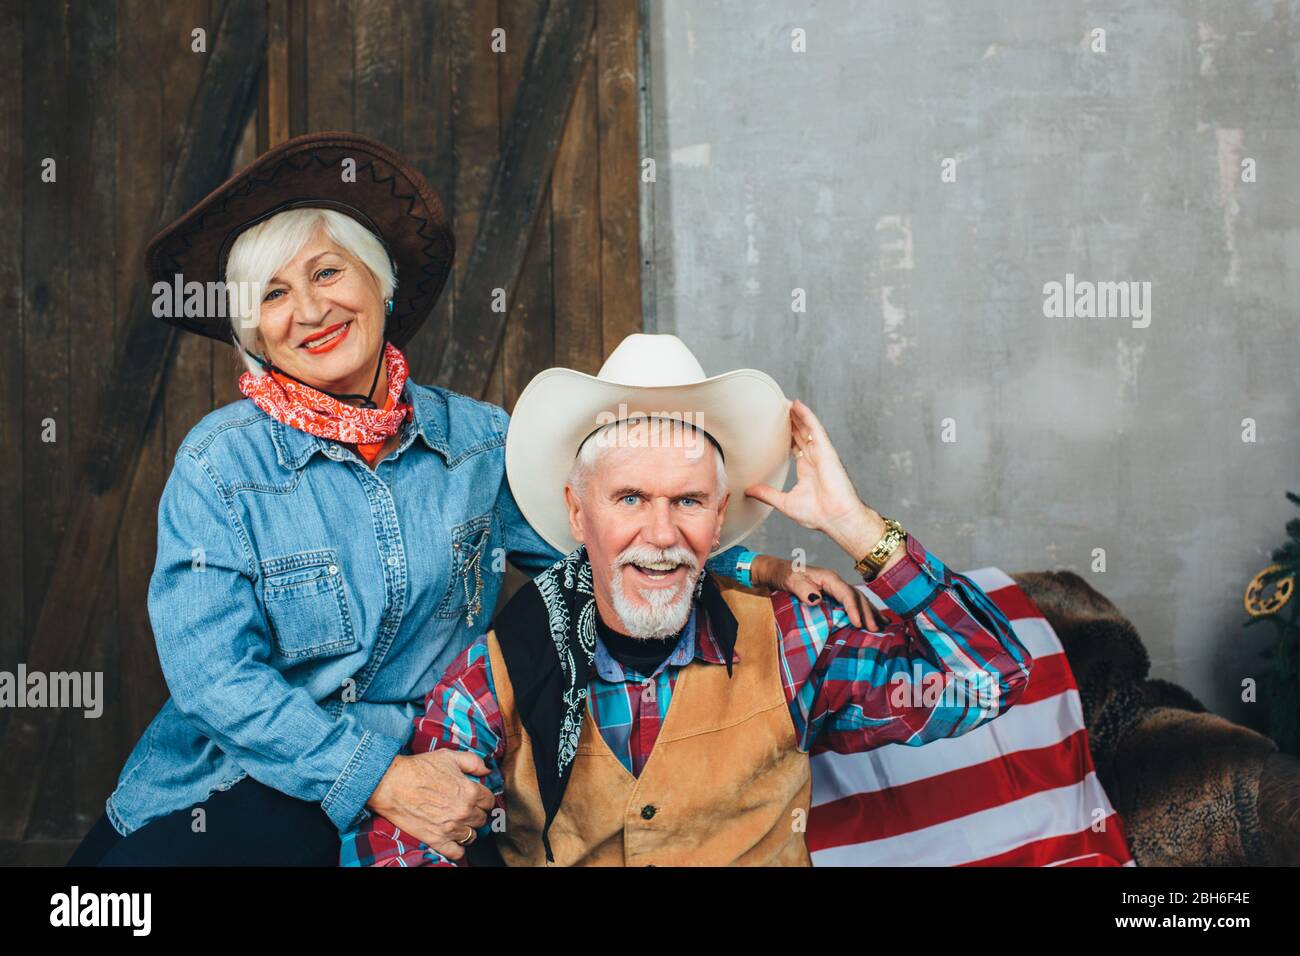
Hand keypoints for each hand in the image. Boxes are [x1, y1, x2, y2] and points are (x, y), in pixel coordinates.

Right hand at [366, 750, 495, 861]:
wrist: (392, 784)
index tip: (476, 798)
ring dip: (467, 830)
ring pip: (472, 836)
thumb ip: (472, 762)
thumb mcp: (449, 756)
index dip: (483, 799)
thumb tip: (486, 771)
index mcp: (470, 791)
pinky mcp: (436, 840)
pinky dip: (457, 848)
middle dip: (476, 813)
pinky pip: (457, 852)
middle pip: (482, 819)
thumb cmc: (419, 768)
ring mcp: (451, 828)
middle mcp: (464, 812)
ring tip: (458, 823)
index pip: (489, 801)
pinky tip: (452, 839)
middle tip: (465, 809)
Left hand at [746, 400, 884, 557]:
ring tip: (786, 402)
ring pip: (808, 428)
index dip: (787, 436)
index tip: (775, 428)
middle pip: (802, 434)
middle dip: (792, 422)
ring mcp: (821, 454)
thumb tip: (749, 490)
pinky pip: (816, 429)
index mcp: (807, 470)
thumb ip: (767, 494)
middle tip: (779, 409)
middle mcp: (815, 460)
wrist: (836, 518)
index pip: (796, 447)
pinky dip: (807, 416)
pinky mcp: (827, 451)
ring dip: (798, 415)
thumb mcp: (785, 503)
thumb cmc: (818, 515)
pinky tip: (798, 405)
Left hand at [751, 554, 879, 629]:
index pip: (846, 593)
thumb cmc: (784, 575)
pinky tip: (875, 619)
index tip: (858, 624)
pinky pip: (853, 603)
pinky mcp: (835, 596)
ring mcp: (836, 588)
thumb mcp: (789, 580)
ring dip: (871, 612)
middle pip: (857, 596)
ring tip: (883, 626)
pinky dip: (865, 611)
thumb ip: (801, 588)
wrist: (779, 571)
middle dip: (867, 612)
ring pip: (859, 600)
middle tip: (874, 629)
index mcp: (828, 578)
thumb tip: (817, 599)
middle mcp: (836, 582)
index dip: (853, 608)